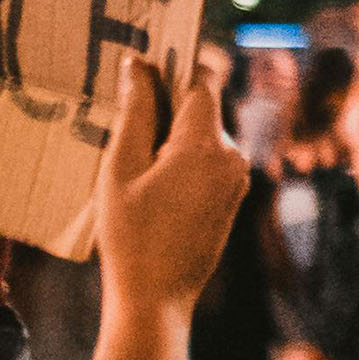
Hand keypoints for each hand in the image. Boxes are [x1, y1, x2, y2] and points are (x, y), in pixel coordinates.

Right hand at [96, 56, 248, 317]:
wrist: (156, 297)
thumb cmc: (130, 234)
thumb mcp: (121, 168)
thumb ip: (135, 112)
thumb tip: (138, 65)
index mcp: (206, 145)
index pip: (200, 82)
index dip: (173, 67)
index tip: (142, 61)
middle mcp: (233, 157)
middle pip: (201, 108)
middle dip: (166, 103)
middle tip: (123, 106)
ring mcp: (237, 179)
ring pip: (203, 135)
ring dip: (171, 132)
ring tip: (130, 149)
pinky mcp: (232, 197)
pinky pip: (208, 160)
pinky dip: (182, 156)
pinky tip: (149, 175)